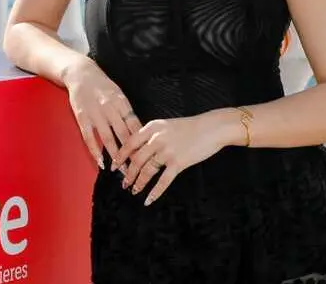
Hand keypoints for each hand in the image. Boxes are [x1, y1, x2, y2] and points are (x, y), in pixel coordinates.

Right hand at [62, 57, 141, 168]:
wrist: (80, 73)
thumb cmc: (102, 85)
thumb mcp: (119, 94)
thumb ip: (126, 112)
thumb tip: (139, 131)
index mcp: (122, 103)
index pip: (135, 126)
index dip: (142, 142)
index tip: (148, 156)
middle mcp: (110, 109)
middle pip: (124, 136)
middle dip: (132, 154)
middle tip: (139, 170)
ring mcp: (95, 114)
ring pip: (108, 139)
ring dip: (115, 157)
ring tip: (122, 172)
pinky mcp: (82, 117)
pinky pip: (89, 137)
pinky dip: (95, 151)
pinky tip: (100, 162)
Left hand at [113, 111, 234, 204]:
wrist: (211, 128)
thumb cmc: (189, 127)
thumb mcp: (165, 125)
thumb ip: (151, 135)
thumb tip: (137, 151)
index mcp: (151, 127)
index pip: (129, 143)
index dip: (120, 157)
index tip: (113, 166)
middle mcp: (156, 138)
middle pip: (136, 160)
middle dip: (128, 174)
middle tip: (124, 183)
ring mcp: (167, 151)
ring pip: (147, 171)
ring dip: (139, 183)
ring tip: (134, 190)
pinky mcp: (179, 162)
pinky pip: (163, 181)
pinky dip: (155, 192)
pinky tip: (148, 199)